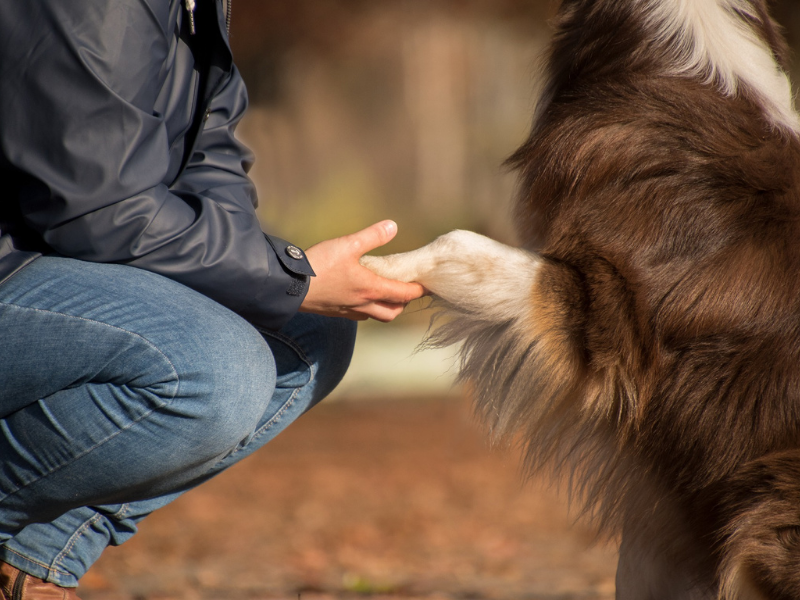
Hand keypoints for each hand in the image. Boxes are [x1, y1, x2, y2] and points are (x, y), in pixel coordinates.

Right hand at [299, 221, 425, 321]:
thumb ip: (372, 236)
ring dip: (385, 307)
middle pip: (392, 312)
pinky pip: (359, 315)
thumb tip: (392, 226)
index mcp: (371, 289)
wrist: (289, 286)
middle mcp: (363, 304)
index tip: (426, 286)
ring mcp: (349, 311)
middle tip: (406, 290)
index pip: (404, 295)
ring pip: (376, 316)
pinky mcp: (335, 312)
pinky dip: (367, 308)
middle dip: (403, 303)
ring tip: (386, 293)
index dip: (418, 290)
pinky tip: (360, 296)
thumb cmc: (319, 266)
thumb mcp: (347, 245)